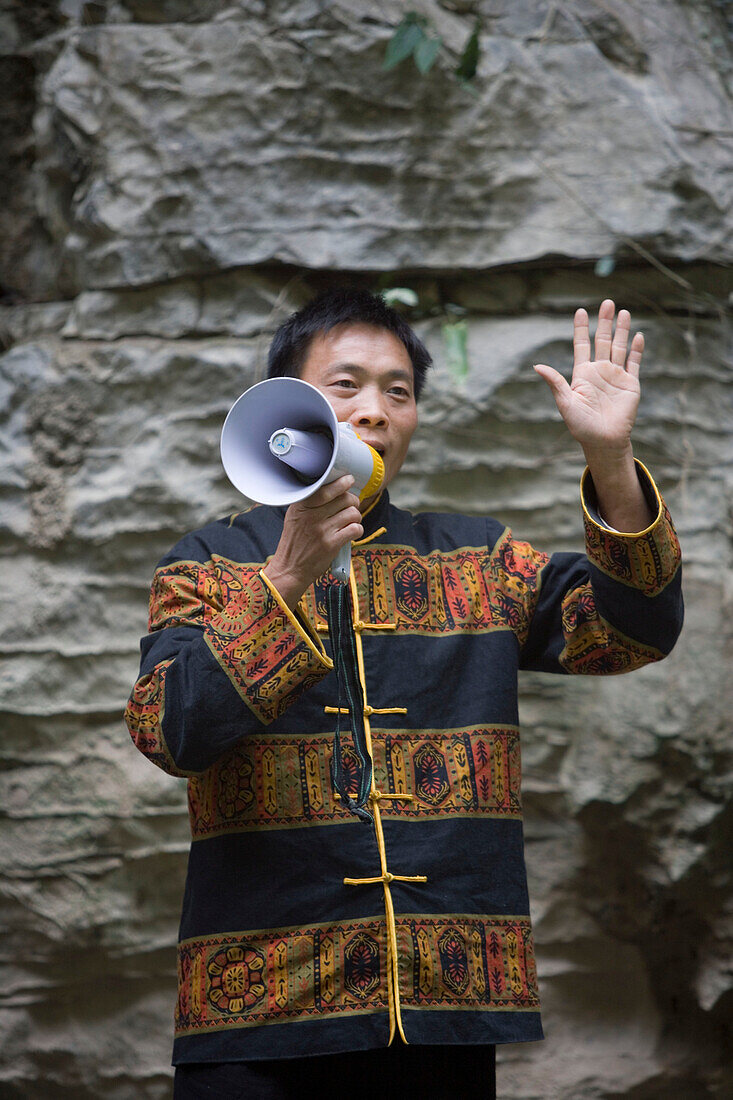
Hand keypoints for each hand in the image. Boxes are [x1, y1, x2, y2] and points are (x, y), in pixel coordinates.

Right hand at [261, 475, 363, 608]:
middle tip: (351, 506)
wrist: (290, 569)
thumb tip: (334, 488)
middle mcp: (311, 516)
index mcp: (301, 507)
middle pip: (345, 499)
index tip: (349, 480)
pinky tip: (352, 532)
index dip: (342, 483)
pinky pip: (355, 529)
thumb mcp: (294, 517)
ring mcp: (321, 530)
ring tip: (350, 521)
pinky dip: (357, 530)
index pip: (326, 489)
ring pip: (353, 513)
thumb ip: (309, 503)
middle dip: (353, 501)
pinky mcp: (331, 544)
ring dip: (356, 517)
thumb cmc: (295, 542)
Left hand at [533, 299, 643, 453]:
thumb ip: (555, 383)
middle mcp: (599, 371)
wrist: (603, 442)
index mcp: (582, 374)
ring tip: (624, 312)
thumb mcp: (565, 403)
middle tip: (607, 302)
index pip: (582, 345)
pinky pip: (634, 363)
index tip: (581, 311)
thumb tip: (537, 366)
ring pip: (620, 347)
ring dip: (622, 330)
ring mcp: (616, 376)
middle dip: (604, 322)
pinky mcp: (630, 384)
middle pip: (603, 341)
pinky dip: (636, 350)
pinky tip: (638, 336)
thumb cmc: (581, 426)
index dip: (581, 329)